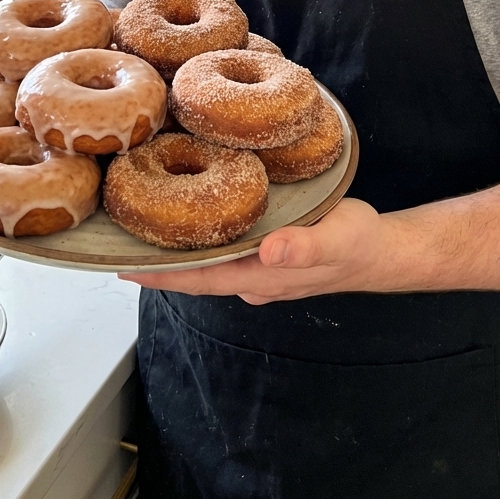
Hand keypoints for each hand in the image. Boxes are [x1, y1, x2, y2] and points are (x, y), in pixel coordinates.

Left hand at [119, 198, 386, 303]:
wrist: (382, 251)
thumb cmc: (359, 244)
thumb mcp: (337, 237)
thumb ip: (303, 246)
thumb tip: (268, 251)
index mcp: (260, 277)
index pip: (197, 280)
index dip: (159, 276)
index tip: (121, 267)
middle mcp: (252, 277)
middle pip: (194, 274)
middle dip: (156, 263)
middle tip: (117, 240)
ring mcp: (259, 268)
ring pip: (207, 262)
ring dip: (176, 250)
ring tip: (142, 225)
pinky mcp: (267, 251)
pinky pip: (225, 248)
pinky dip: (202, 237)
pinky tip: (192, 217)